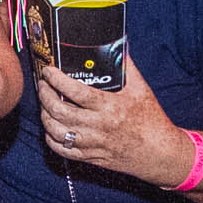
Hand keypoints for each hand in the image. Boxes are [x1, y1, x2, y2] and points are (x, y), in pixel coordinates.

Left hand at [35, 62, 188, 185]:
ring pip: (56, 131)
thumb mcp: (141, 89)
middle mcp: (98, 126)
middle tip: (42, 85)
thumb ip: (127, 67)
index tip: (48, 71)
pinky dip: (51, 138)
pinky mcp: (90, 157)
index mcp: (110, 107)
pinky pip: (62, 150)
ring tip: (45, 103)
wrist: (160, 152)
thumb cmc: (151, 120)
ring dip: (44, 115)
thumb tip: (117, 45)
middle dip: (45, 95)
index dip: (56, 80)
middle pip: (59, 111)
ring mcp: (92, 144)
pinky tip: (51, 127)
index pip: (75, 92)